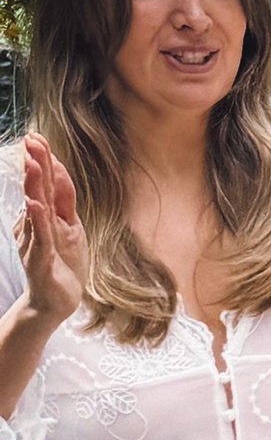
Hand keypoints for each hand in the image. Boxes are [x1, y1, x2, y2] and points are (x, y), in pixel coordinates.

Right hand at [15, 134, 88, 326]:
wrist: (54, 302)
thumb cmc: (62, 265)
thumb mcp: (69, 230)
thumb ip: (63, 204)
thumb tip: (57, 175)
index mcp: (50, 217)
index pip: (49, 184)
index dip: (46, 161)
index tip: (38, 137)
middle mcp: (39, 225)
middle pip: (39, 189)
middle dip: (36, 163)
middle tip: (30, 139)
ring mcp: (37, 241)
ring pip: (36, 208)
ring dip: (34, 185)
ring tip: (31, 162)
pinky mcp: (41, 260)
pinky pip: (40, 237)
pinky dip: (37, 220)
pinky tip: (35, 205)